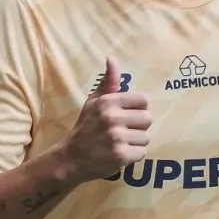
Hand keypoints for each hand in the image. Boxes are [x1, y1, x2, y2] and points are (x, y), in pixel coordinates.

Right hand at [61, 58, 151, 182]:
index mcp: (108, 102)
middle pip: (147, 119)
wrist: (70, 159)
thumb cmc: (85, 127)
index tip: (128, 115)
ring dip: (136, 142)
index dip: (138, 108)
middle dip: (138, 126)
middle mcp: (113, 118)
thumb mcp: (93, 102)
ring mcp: (117, 138)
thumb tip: (112, 59)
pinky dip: (133, 155)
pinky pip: (142, 152)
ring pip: (146, 137)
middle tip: (124, 131)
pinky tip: (120, 154)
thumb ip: (108, 82)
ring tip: (120, 143)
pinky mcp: (121, 156)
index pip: (143, 99)